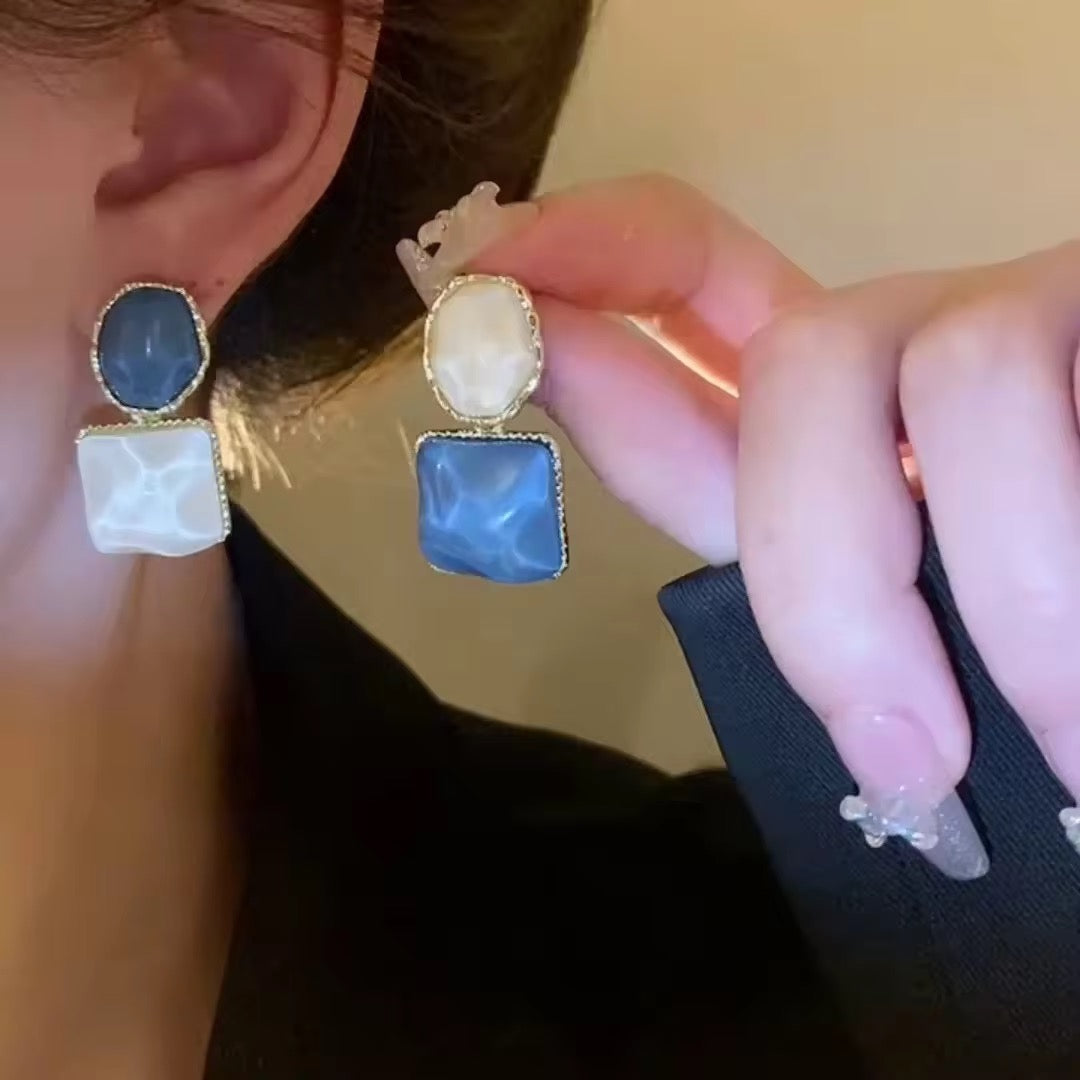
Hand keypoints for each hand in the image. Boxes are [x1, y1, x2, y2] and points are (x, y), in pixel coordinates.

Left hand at [473, 174, 1079, 878]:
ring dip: (1009, 603)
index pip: (697, 294)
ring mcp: (1040, 327)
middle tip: (910, 756)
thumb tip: (646, 464)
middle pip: (809, 360)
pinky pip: (1050, 397)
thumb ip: (793, 563)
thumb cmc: (1048, 644)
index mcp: (845, 420)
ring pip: (955, 377)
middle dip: (826, 570)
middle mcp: (928, 350)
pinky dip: (1061, 583)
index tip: (495, 278)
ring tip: (1075, 752)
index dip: (593, 266)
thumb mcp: (915, 622)